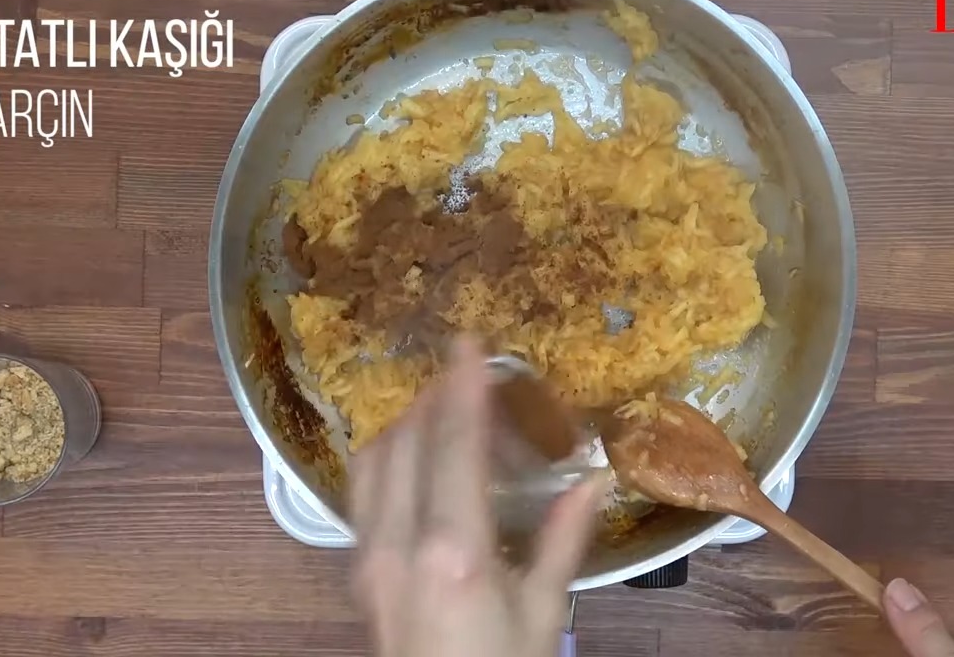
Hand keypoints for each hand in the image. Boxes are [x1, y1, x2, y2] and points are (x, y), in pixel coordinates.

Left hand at [350, 336, 606, 656]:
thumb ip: (563, 540)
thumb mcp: (543, 613)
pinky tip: (410, 455)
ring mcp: (367, 558)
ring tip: (437, 403)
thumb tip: (596, 480)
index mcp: (452, 550)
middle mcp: (398, 544)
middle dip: (431, 396)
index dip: (462, 387)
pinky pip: (362, 494)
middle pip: (404, 443)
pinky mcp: (357, 572)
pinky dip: (385, 458)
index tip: (468, 340)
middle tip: (462, 366)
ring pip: (372, 463)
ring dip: (403, 423)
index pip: (452, 446)